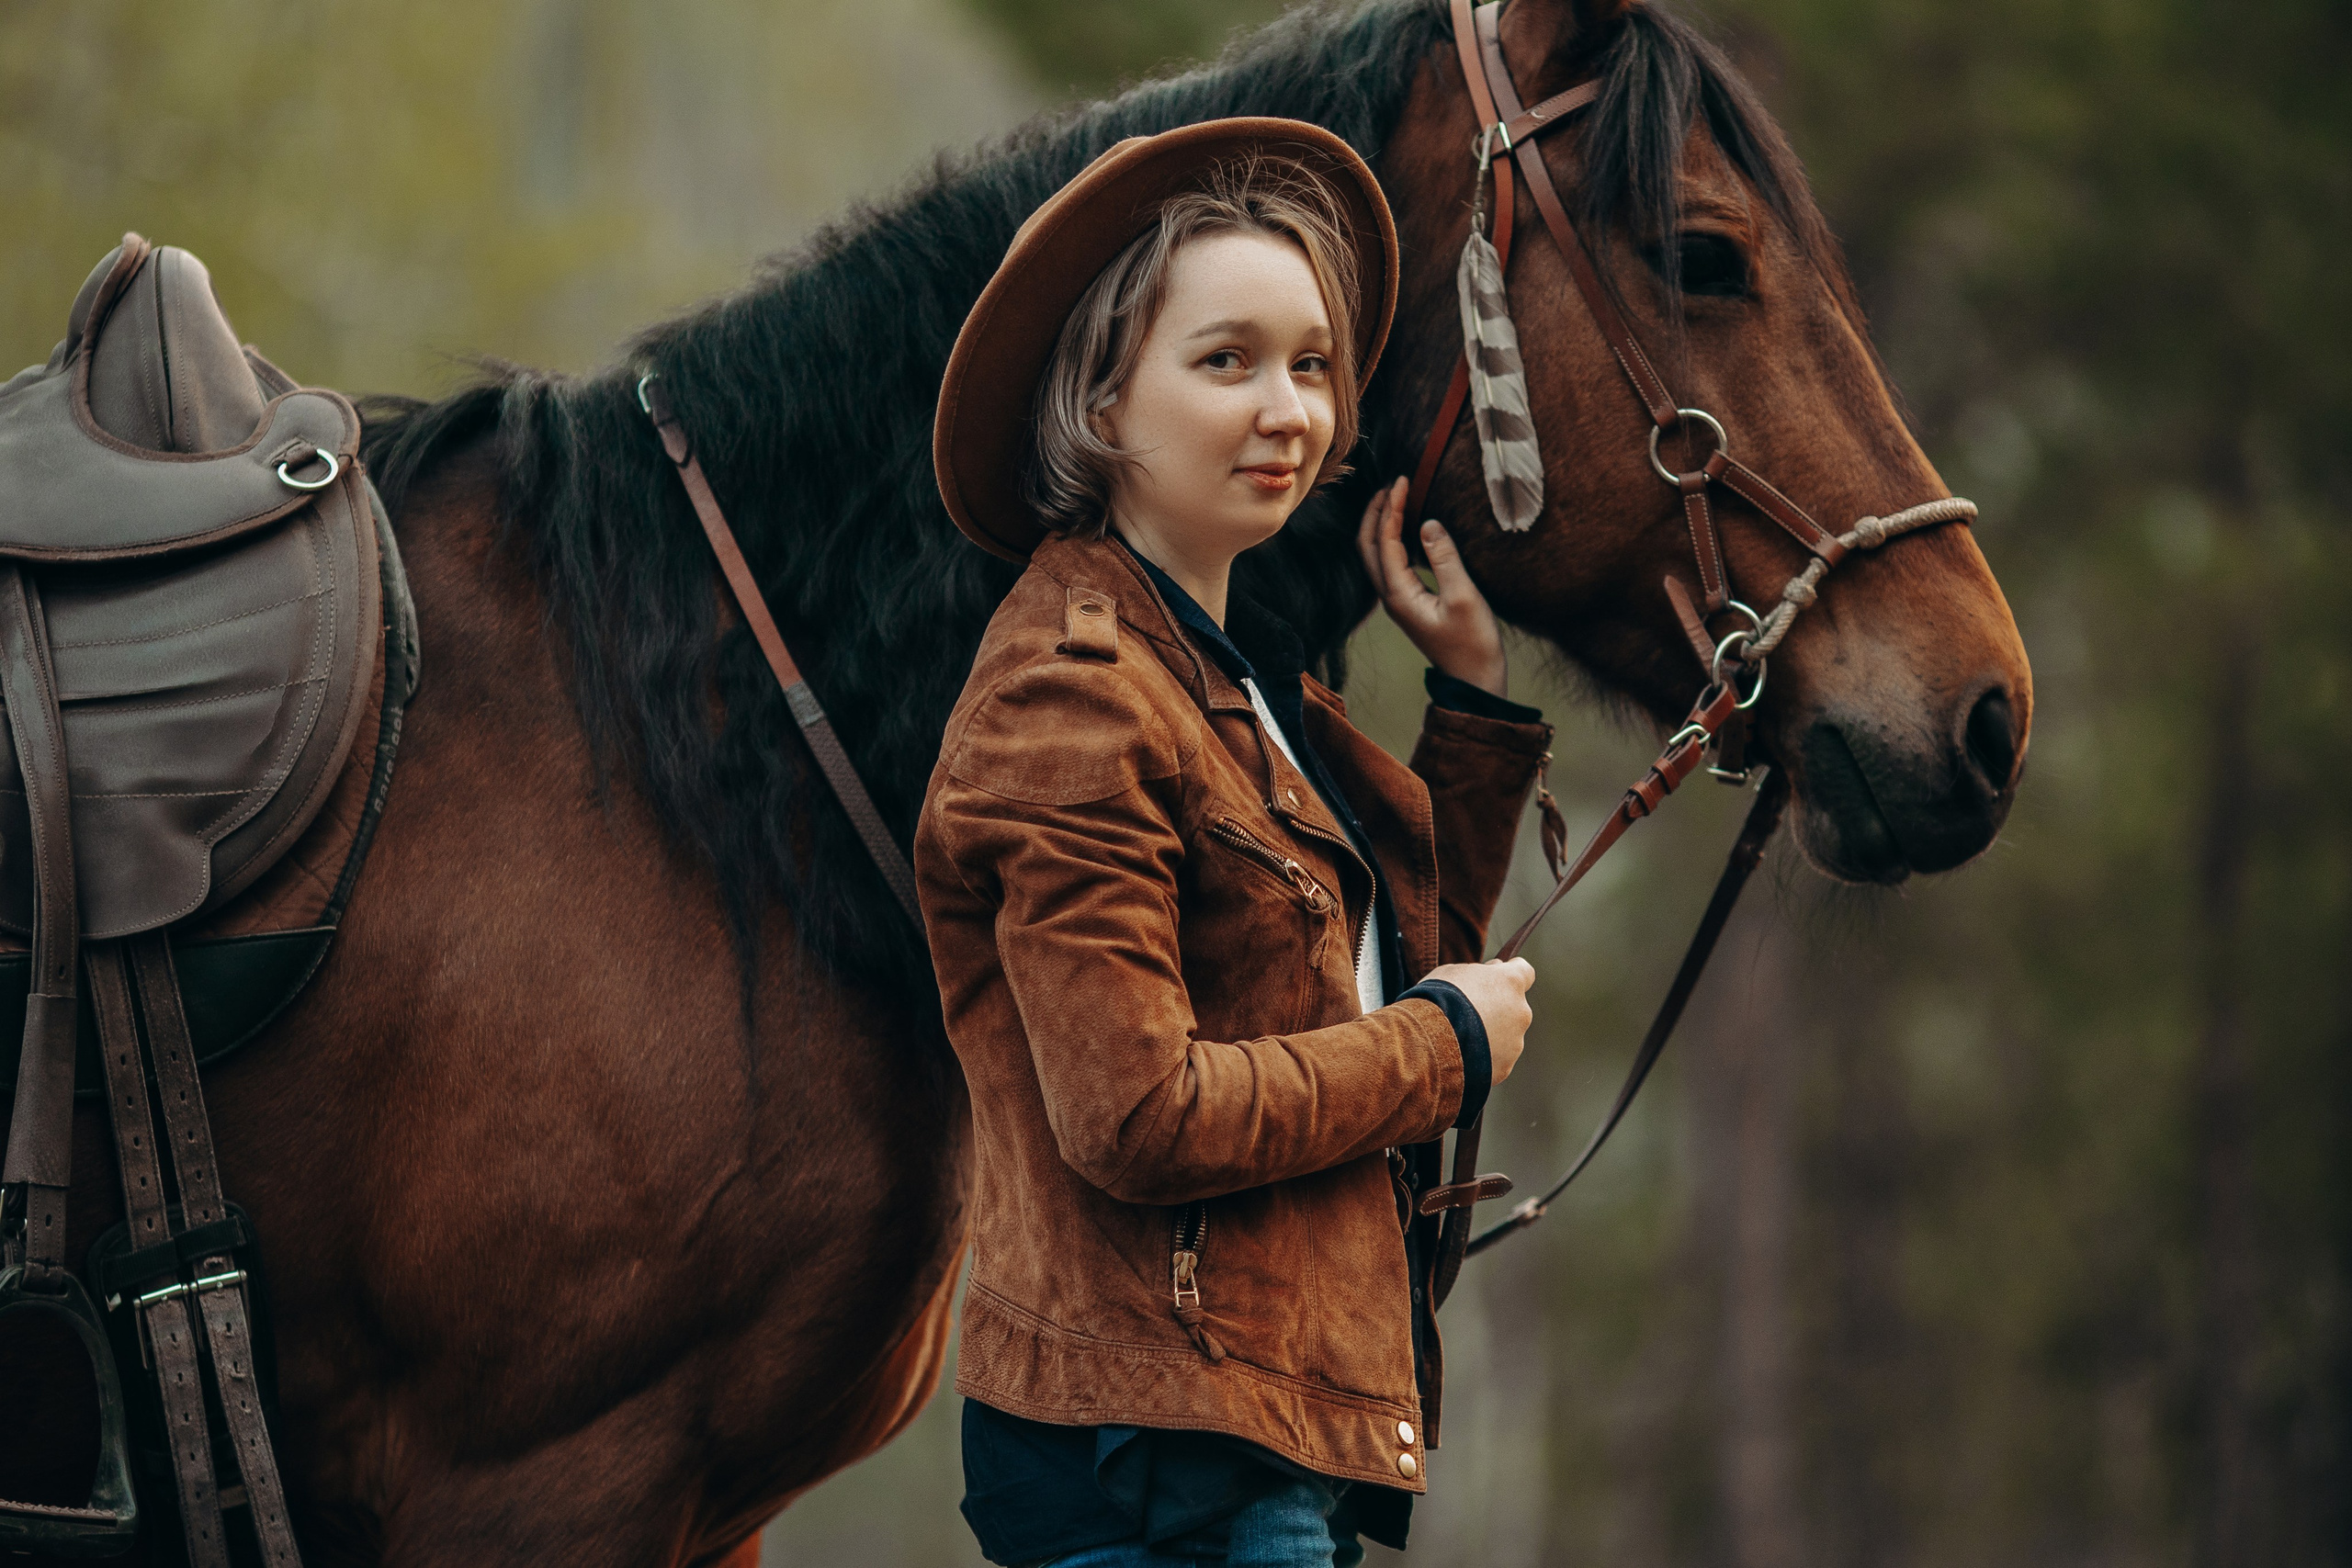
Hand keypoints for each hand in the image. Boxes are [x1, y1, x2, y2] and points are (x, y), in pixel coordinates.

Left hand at [1356, 476, 1508, 696]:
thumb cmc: (1473, 644)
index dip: (1391, 507)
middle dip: (1375, 512)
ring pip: (1376, 555)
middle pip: (1368, 546)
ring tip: (1395, 498)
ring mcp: (1398, 600)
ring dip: (1380, 525)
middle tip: (1392, 484)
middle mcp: (1391, 596)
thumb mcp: (1464, 597)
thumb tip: (1428, 523)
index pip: (1385, 541)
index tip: (1402, 480)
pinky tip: (1408, 527)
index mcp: (1399, 594)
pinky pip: (1391, 564)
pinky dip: (1392, 539)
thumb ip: (1445, 558)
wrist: (1474, 681)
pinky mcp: (1409, 603)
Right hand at [1425, 957, 1533, 1085]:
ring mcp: (1515, 1042)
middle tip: (1468, 1013)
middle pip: (1514, 1007)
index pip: (1525, 971)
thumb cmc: (1438, 999)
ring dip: (1489, 1035)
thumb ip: (1478, 973)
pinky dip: (1482, 1057)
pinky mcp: (1505, 1067)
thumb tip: (1488, 974)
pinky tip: (1459, 1056)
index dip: (1510, 973)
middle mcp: (1521, 1011)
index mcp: (1510, 982)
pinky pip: (1496, 1059)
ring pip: (1506, 1035)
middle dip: (1496, 1008)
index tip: (1498, 975)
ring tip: (1458, 1038)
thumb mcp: (1454, 972)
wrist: (1429, 1041)